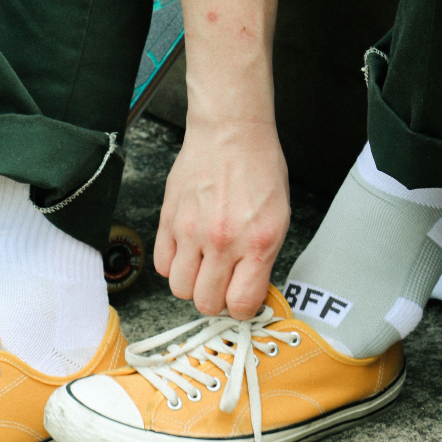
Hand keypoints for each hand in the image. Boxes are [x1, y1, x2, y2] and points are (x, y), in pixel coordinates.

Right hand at [154, 117, 290, 319]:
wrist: (231, 133)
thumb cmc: (259, 170)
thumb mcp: (279, 218)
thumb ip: (263, 259)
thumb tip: (248, 292)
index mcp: (258, 242)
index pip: (240, 305)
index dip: (241, 308)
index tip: (242, 299)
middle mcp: (223, 241)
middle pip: (206, 303)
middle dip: (216, 299)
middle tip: (223, 282)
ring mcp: (192, 231)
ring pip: (180, 289)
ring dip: (193, 284)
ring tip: (204, 266)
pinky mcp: (169, 220)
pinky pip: (161, 264)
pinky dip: (174, 265)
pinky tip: (188, 252)